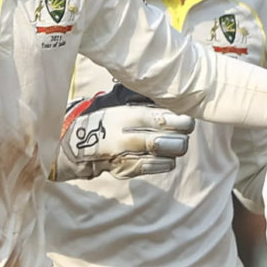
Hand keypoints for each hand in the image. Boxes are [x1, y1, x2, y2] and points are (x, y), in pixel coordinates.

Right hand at [51, 84, 194, 180]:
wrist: (79, 144)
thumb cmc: (109, 118)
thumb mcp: (122, 103)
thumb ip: (146, 101)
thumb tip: (175, 96)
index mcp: (127, 116)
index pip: (162, 120)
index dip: (181, 121)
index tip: (186, 119)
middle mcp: (127, 138)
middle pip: (169, 142)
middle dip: (181, 137)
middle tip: (183, 132)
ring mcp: (127, 157)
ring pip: (167, 157)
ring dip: (175, 150)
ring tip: (173, 143)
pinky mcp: (128, 170)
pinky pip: (158, 167)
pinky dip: (166, 161)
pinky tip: (164, 155)